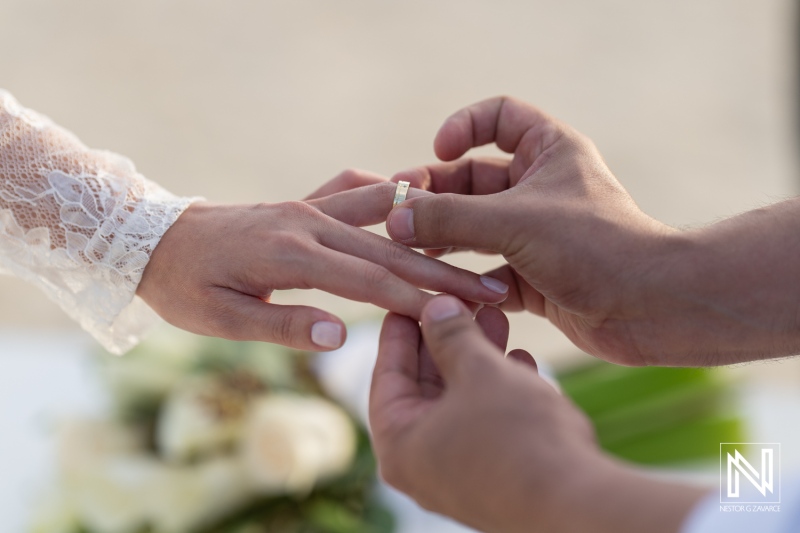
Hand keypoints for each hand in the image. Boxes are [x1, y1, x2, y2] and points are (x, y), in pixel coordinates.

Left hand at [136, 192, 508, 350]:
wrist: (157, 239)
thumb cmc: (187, 286)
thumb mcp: (221, 319)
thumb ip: (283, 325)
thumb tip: (340, 335)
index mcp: (291, 256)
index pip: (372, 281)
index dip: (420, 299)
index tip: (465, 313)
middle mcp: (308, 223)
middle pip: (391, 250)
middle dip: (445, 273)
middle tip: (494, 288)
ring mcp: (309, 206)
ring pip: (383, 219)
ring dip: (430, 235)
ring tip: (473, 246)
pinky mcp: (305, 202)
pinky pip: (355, 191)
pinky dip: (390, 193)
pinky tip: (416, 190)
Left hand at [369, 295, 706, 532]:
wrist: (578, 505)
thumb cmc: (518, 436)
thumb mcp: (478, 371)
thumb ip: (452, 335)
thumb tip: (435, 306)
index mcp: (399, 445)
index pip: (387, 376)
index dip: (399, 331)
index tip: (406, 299)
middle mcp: (423, 465)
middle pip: (424, 388)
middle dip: (446, 340)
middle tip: (458, 302)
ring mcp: (459, 475)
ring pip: (460, 401)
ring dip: (478, 359)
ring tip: (496, 319)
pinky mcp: (495, 477)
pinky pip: (486, 422)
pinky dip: (499, 389)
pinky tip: (521, 359)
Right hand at [377, 96, 766, 365]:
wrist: (649, 309)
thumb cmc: (593, 247)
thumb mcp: (512, 221)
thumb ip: (449, 217)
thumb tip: (394, 216)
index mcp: (549, 151)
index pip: (499, 116)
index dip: (463, 127)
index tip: (438, 151)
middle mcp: (541, 188)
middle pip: (474, 178)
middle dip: (435, 194)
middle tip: (398, 212)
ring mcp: (536, 233)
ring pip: (475, 227)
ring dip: (442, 237)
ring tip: (407, 249)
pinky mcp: (533, 276)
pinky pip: (486, 271)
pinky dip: (463, 279)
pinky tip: (439, 288)